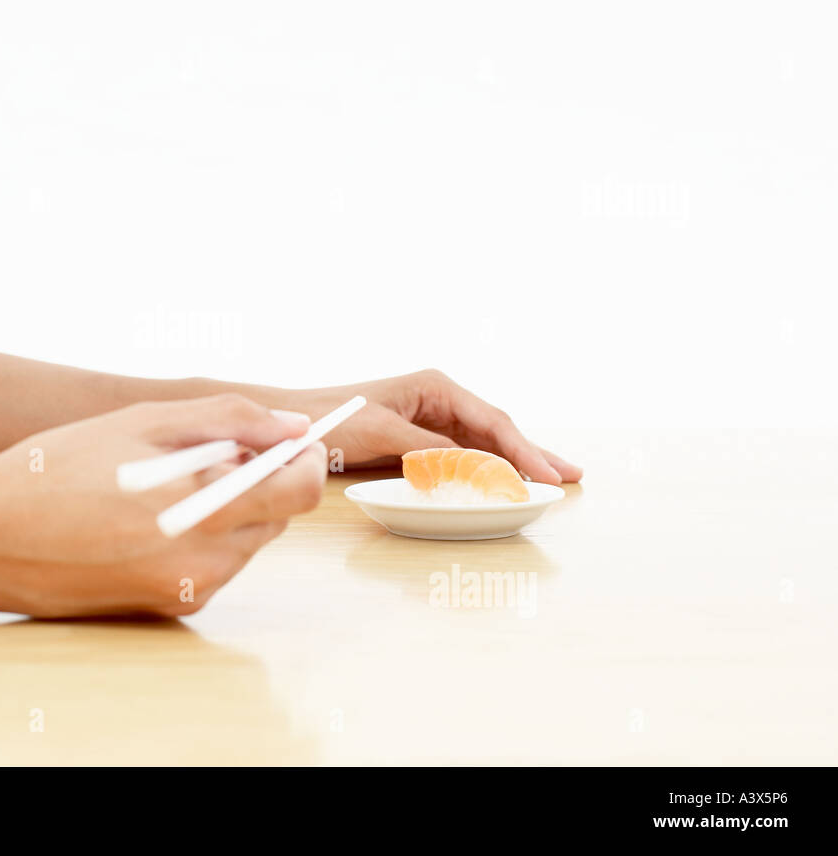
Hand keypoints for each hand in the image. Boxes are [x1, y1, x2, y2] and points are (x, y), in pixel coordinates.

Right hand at [0, 394, 326, 616]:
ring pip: (242, 543)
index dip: (304, 460)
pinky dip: (197, 537)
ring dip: (226, 510)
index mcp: (205, 514)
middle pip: (274, 518)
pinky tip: (144, 518)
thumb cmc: (56, 469)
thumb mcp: (144, 421)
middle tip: (202, 452)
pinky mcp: (165, 610)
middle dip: (257, 481)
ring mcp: (186, 594)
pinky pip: (210, 567)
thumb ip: (230, 419)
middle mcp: (205, 566)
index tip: (291, 440)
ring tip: (160, 484)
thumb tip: (292, 426)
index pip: (300, 492)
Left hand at [279, 370, 581, 483]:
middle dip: (533, 454)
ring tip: (553, 480)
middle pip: (498, 430)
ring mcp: (433, 419)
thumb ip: (427, 447)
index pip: (492, 421)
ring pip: (485, 445)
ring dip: (516, 463)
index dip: (523, 451)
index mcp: (436, 387)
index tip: (547, 475)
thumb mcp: (382, 431)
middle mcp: (441, 399)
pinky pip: (464, 456)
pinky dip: (489, 470)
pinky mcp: (422, 439)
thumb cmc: (335, 418)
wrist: (299, 420)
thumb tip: (469, 465)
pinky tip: (508, 482)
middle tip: (571, 477)